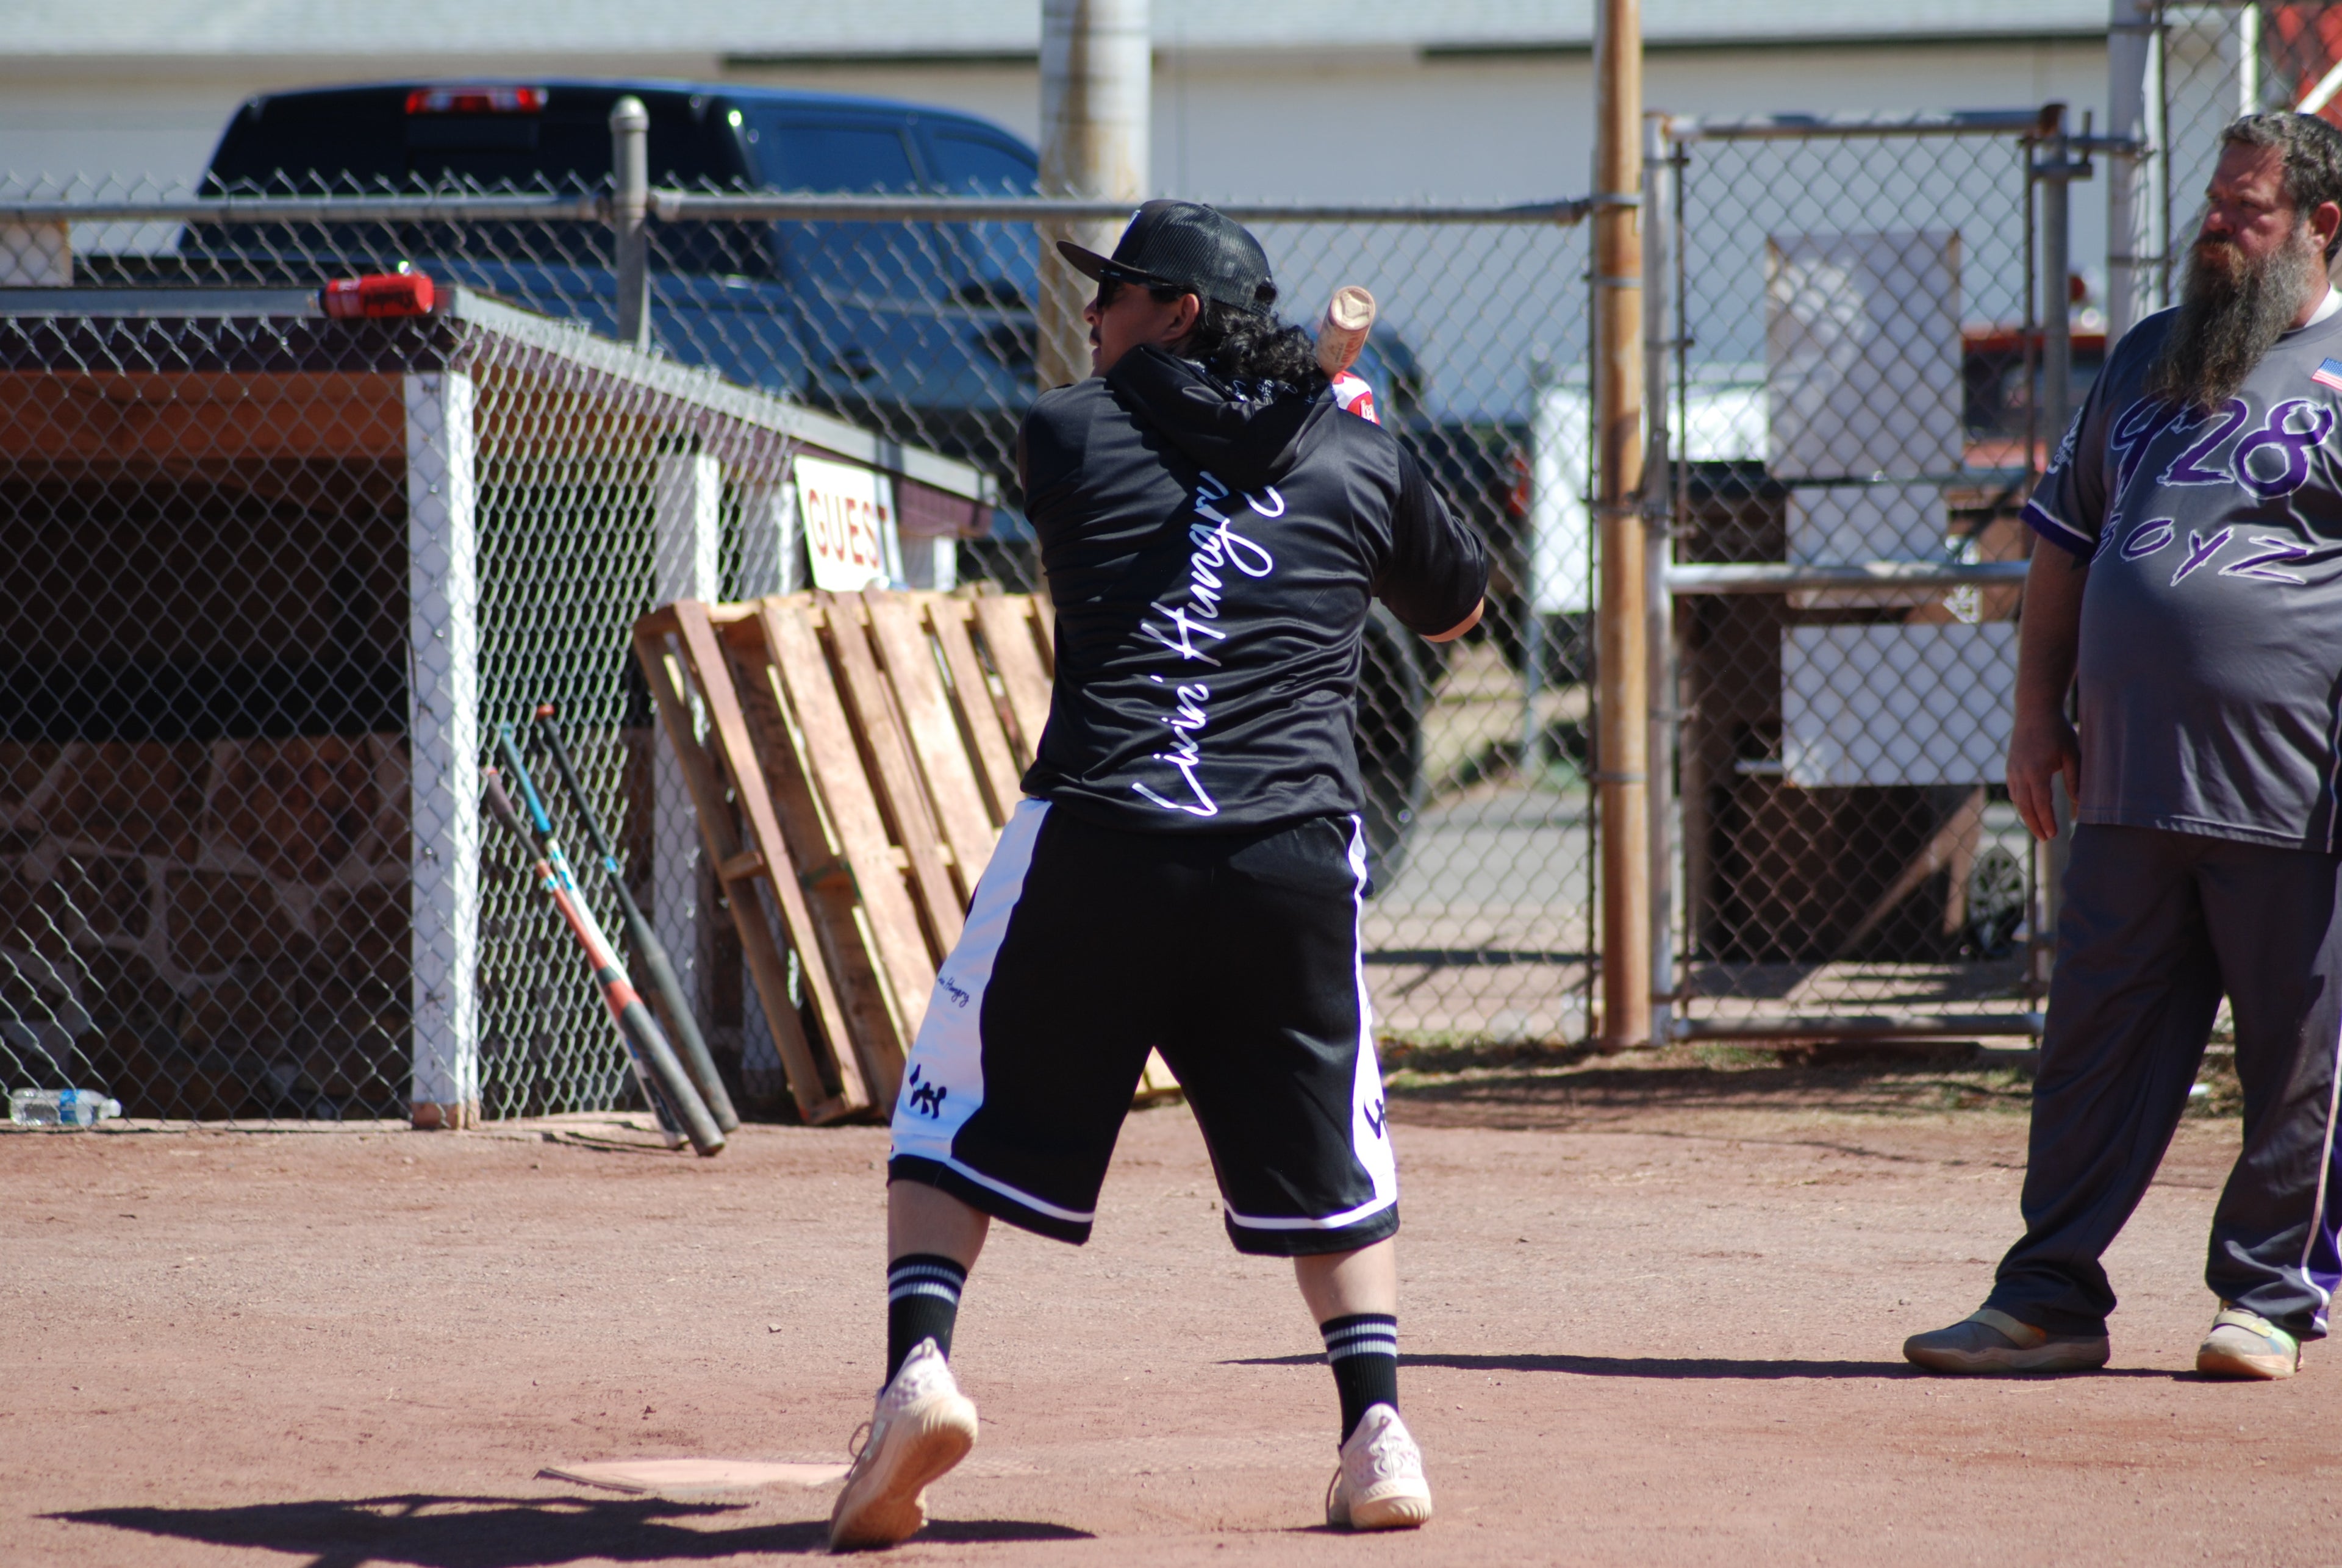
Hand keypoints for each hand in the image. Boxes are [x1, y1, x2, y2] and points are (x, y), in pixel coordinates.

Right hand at [2007, 709, 2078, 842]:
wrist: (2034, 710)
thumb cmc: (2057, 731)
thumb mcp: (2072, 754)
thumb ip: (2075, 779)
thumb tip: (2079, 803)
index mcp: (2036, 772)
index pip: (2041, 804)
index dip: (2047, 821)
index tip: (2054, 835)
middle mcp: (2020, 774)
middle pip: (2025, 807)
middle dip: (2035, 824)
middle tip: (2045, 839)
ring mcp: (2012, 770)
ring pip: (2017, 800)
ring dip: (2027, 816)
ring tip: (2038, 827)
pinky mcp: (2010, 767)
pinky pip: (2014, 791)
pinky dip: (2021, 803)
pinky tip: (2029, 808)